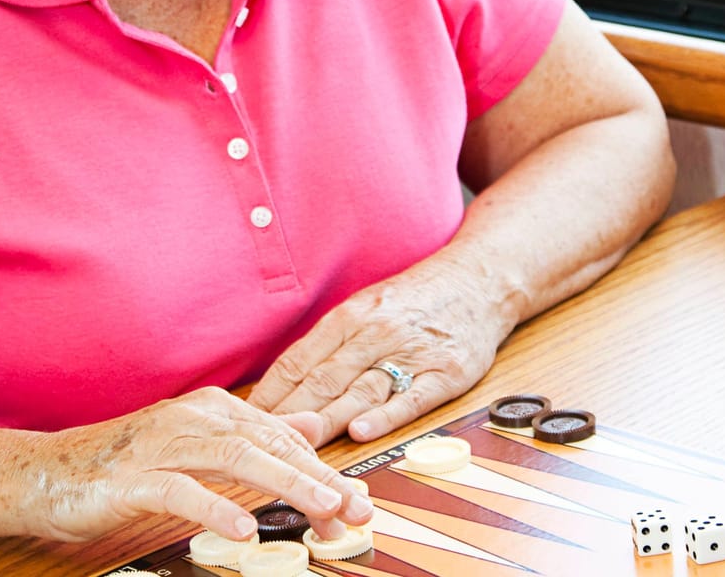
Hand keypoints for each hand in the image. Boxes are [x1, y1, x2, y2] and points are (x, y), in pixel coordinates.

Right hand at [23, 388, 370, 544]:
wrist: (43, 473)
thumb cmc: (122, 465)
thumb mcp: (196, 446)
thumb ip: (252, 437)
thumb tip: (307, 429)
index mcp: (213, 410)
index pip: (281, 439)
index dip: (322, 471)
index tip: (354, 503)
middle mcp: (193, 419)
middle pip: (269, 446)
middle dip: (318, 479)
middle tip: (355, 509)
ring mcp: (161, 445)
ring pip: (236, 459)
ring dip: (285, 485)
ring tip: (322, 510)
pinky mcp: (131, 478)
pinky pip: (180, 490)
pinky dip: (214, 506)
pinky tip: (244, 526)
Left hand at [248, 259, 513, 446]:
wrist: (479, 279)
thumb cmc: (417, 299)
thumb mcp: (367, 306)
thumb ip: (329, 345)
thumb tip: (283, 385)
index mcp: (351, 316)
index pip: (299, 361)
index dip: (270, 395)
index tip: (245, 422)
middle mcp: (377, 332)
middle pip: (324, 380)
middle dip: (289, 415)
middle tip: (260, 444)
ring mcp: (412, 352)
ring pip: (361, 391)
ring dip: (328, 420)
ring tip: (301, 445)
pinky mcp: (447, 371)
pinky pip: (412, 396)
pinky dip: (386, 415)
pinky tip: (363, 431)